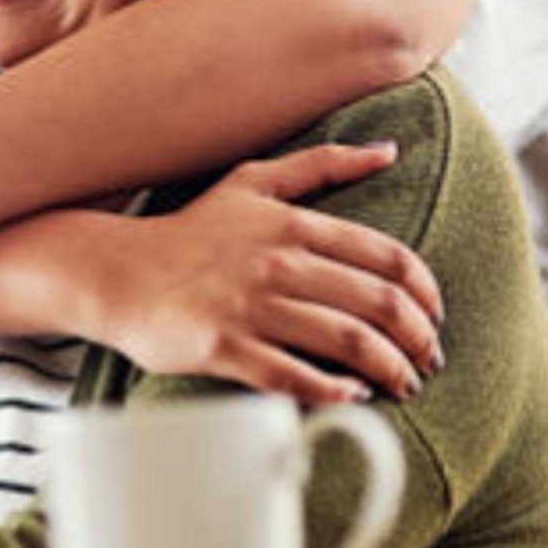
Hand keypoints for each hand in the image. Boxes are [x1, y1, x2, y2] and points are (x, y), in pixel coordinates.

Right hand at [96, 142, 443, 402]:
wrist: (114, 273)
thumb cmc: (188, 233)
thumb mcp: (252, 183)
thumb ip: (321, 164)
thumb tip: (389, 150)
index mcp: (291, 224)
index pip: (387, 259)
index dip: (425, 294)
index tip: (433, 318)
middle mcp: (276, 262)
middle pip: (377, 305)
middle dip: (417, 340)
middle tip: (426, 362)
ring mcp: (248, 306)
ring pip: (347, 342)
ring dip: (389, 370)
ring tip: (401, 385)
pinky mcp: (222, 346)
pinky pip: (294, 376)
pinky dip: (334, 392)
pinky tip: (351, 397)